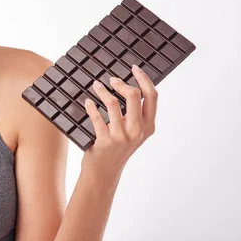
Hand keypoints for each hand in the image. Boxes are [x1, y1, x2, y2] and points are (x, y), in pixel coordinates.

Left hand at [81, 64, 156, 179]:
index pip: (152, 96)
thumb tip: (128, 86)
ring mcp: (122, 137)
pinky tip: (88, 101)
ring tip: (96, 86)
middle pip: (134, 96)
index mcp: (149, 126)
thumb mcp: (133, 132)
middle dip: (121, 83)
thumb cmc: (117, 148)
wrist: (105, 171)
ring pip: (113, 104)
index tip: (134, 68)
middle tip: (111, 79)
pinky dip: (91, 106)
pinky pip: (96, 117)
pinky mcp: (105, 141)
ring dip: (102, 91)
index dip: (144, 78)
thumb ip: (135, 114)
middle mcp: (138, 131)